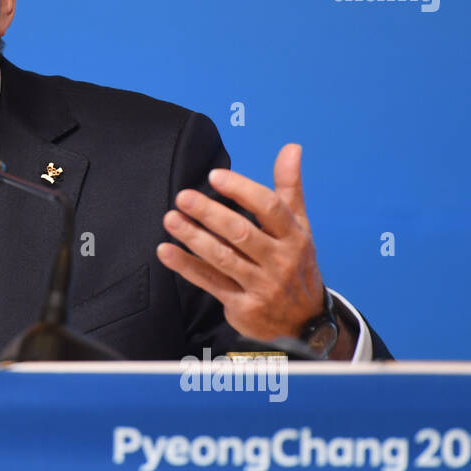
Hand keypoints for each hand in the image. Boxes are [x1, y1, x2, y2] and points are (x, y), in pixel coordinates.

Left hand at [156, 143, 326, 342]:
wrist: (304, 322)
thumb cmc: (295, 263)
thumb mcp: (300, 226)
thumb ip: (289, 187)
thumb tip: (291, 147)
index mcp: (295, 236)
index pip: (269, 208)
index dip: (241, 190)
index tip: (214, 176)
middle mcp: (280, 260)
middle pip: (241, 233)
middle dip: (210, 213)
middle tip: (183, 196)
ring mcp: (261, 285)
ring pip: (223, 258)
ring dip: (194, 238)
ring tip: (170, 219)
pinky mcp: (243, 306)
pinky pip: (210, 282)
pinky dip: (187, 266)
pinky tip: (166, 251)